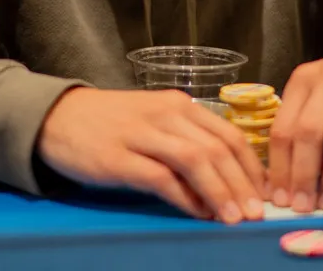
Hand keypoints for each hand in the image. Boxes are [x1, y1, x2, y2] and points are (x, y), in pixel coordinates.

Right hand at [37, 88, 266, 223]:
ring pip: (195, 160)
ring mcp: (141, 134)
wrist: (58, 116)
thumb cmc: (112, 122)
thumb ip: (188, 141)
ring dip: (220, 191)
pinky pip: (161, 178)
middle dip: (242, 183)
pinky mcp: (118, 157)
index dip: (253, 166)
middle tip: (255, 213)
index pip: (229, 134)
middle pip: (218, 147)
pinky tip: (198, 212)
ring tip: (234, 218)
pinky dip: (185, 198)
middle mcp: (165, 114)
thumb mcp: (155, 121)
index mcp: (179, 104)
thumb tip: (228, 179)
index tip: (265, 193)